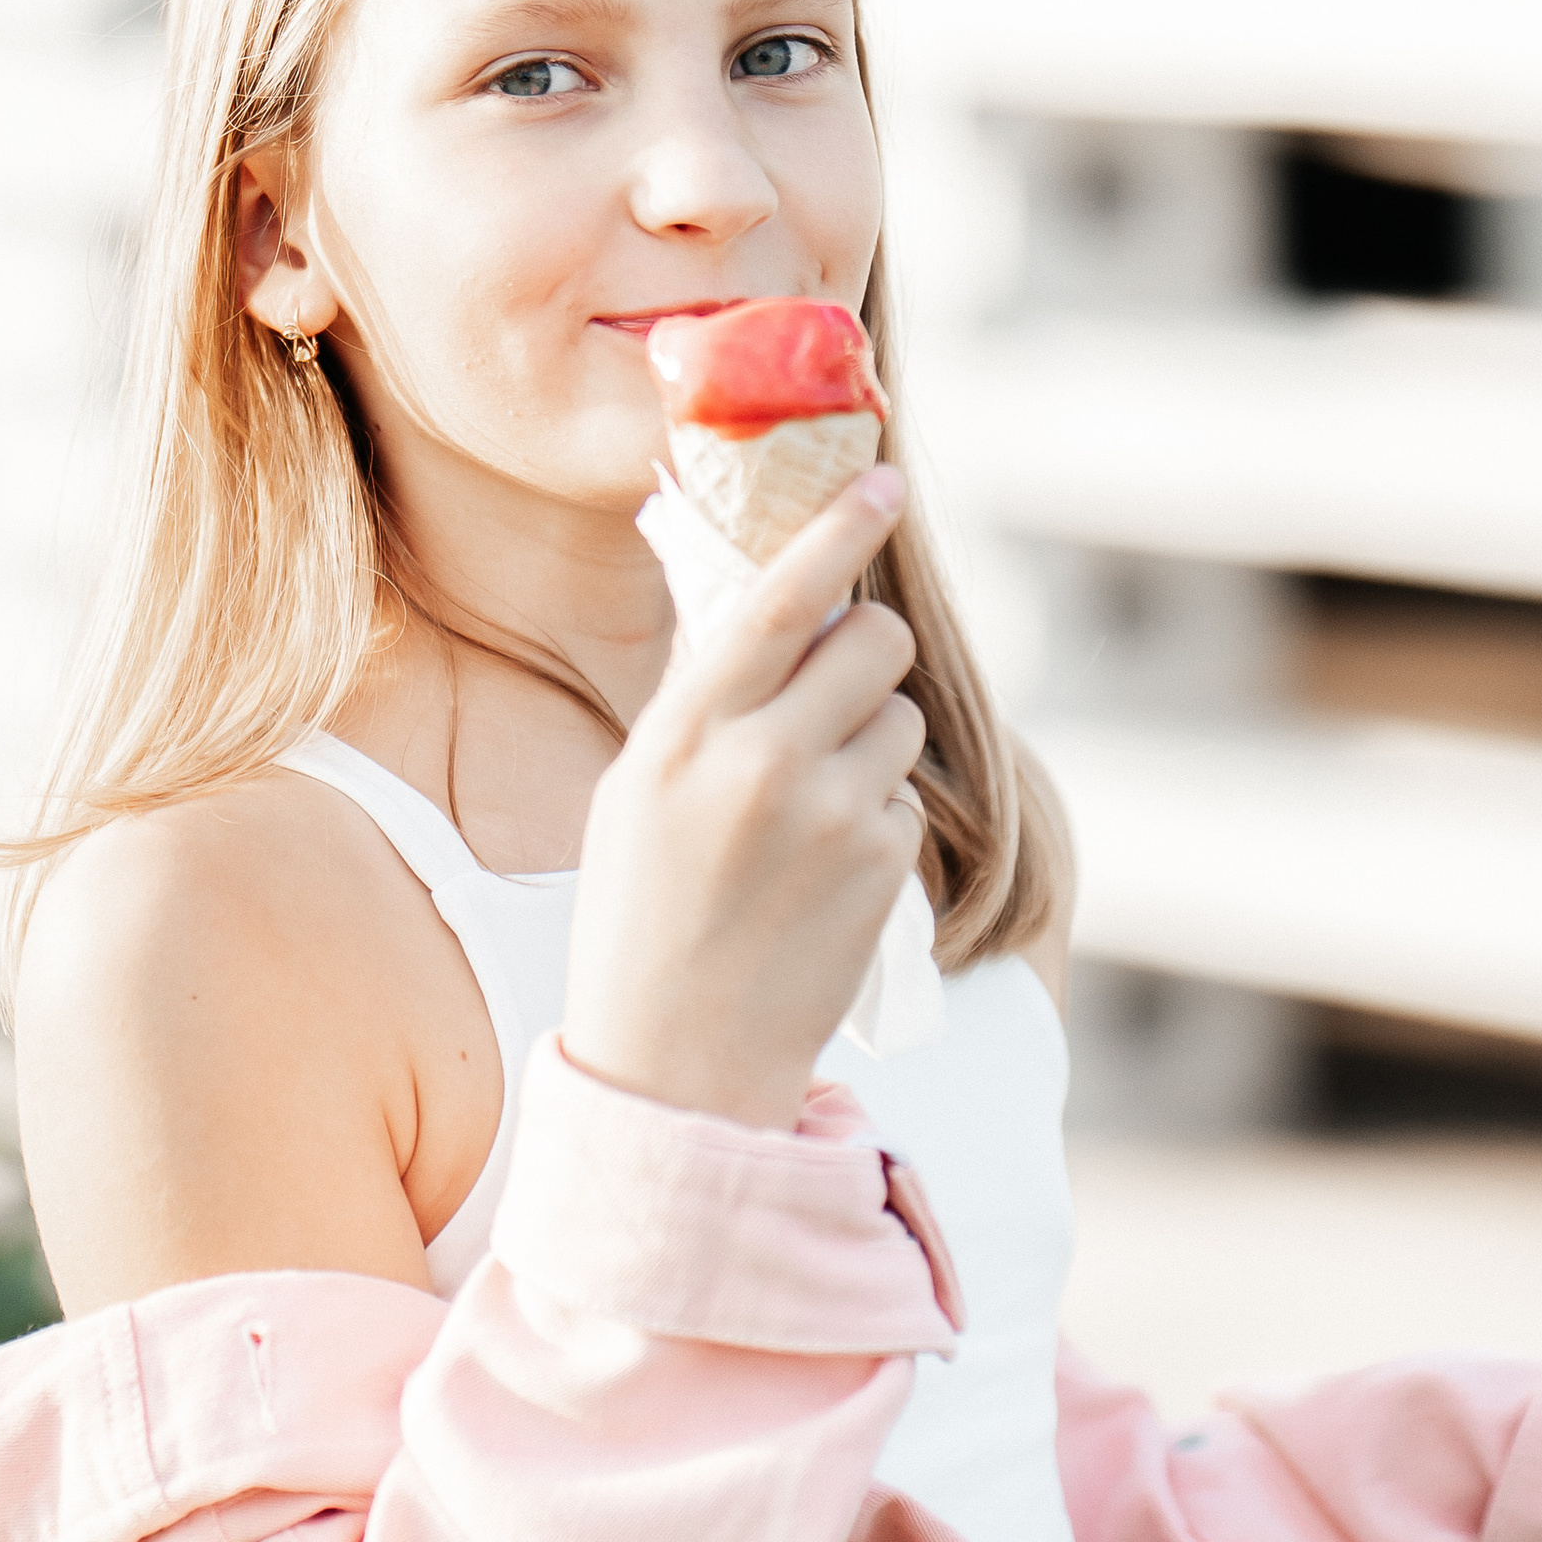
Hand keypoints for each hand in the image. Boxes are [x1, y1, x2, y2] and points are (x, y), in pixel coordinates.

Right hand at [562, 469, 925, 1130]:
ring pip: (901, 719)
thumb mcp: (636, 791)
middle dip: (865, 655)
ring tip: (805, 812)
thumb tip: (781, 611)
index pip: (777, 600)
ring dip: (871, 743)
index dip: (838, 529)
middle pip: (875, 643)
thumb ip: (706, 702)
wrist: (676, 1061)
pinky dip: (876, 818)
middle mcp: (762, 764)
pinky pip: (905, 797)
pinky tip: (820, 874)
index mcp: (681, 735)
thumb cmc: (641, 917)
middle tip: (828, 695)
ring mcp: (834, 818)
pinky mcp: (885, 867)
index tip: (884, 480)